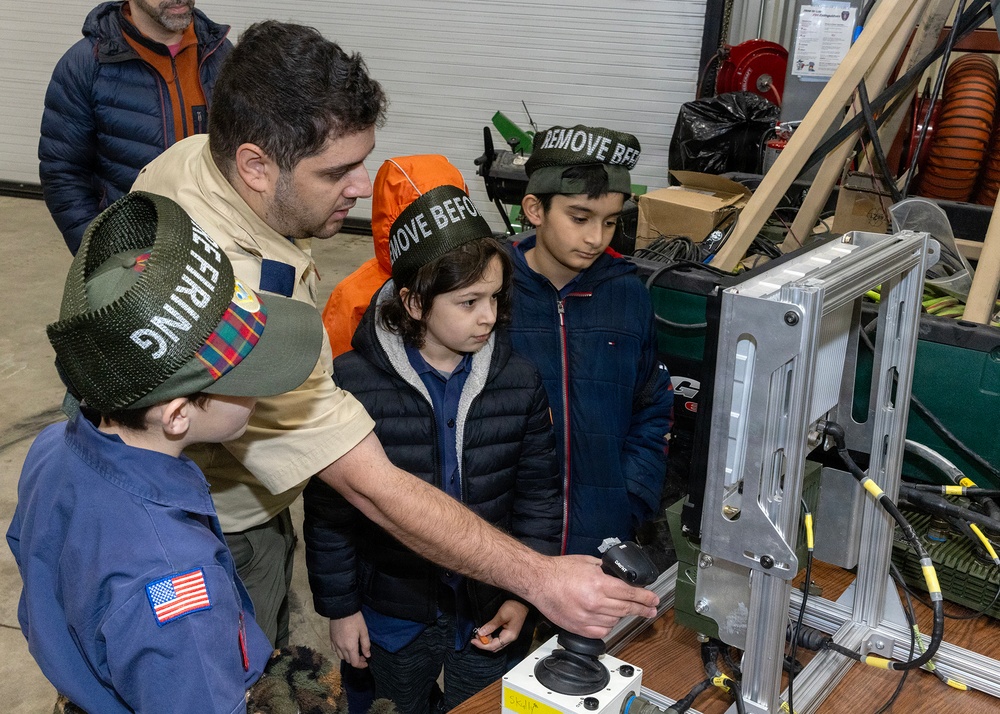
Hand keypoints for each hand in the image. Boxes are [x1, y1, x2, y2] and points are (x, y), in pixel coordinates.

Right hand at [328, 612, 370, 667]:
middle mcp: (341, 647)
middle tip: (362, 654)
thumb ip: (366, 644)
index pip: (354, 663)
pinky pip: (334, 650)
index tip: (366, 661)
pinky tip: (344, 646)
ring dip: (348, 656)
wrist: (341, 609)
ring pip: (340, 656)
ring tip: (354, 650)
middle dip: (355, 660)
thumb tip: (367, 655)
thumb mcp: (364, 631)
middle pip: (347, 660)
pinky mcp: (331, 639)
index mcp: (350, 646)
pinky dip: (340, 651)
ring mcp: (335, 643)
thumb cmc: (355, 619)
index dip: (361, 665)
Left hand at [471, 600, 529, 651]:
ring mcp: (509, 635)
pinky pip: (497, 638)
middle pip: (494, 647)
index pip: (493, 646)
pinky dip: (490, 637)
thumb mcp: (501, 615)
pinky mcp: (508, 631)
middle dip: (483, 644)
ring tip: (479, 634)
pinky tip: (485, 632)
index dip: (482, 645)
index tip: (473, 641)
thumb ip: (491, 626)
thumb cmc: (514, 607)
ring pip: (495, 643)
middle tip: (474, 638)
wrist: (522, 602)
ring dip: (486, 640)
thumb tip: (481, 634)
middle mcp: (510, 638)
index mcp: (509, 636)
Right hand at [533, 555, 658, 637]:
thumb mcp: (588, 562)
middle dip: (641, 608)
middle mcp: (595, 603)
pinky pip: (603, 630)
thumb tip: (620, 578)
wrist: (539, 582)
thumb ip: (606, 571)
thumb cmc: (559, 570)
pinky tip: (608, 617)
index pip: (630, 593)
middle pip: (626, 608)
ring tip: (624, 609)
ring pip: (615, 620)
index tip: (654, 600)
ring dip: (622, 614)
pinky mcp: (579, 628)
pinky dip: (608, 624)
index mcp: (598, 584)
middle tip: (650, 609)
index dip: (645, 597)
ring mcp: (587, 618)